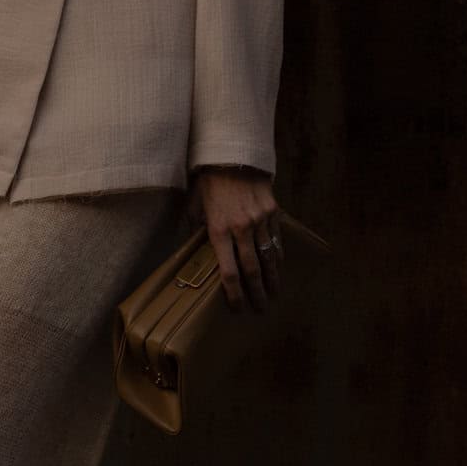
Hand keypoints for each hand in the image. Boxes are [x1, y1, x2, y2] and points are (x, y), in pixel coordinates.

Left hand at [192, 166, 281, 312]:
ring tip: (273, 294)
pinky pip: (276, 240)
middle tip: (260, 309)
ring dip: (272, 279)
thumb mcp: (193, 206)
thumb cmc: (208, 183)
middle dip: (256, 292)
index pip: (228, 271)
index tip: (238, 308)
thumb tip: (188, 250)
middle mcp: (241, 228)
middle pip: (252, 269)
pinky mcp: (272, 212)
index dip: (234, 293)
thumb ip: (193, 230)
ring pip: (268, 257)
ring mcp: (260, 220)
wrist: (232, 157)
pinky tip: (278, 268)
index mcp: (218, 230)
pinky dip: (278, 256)